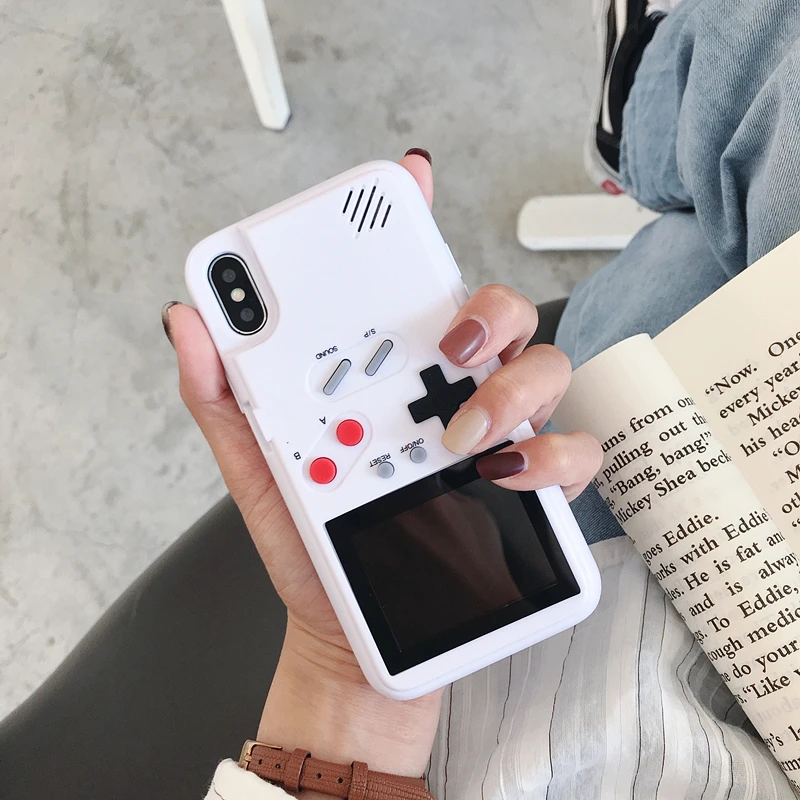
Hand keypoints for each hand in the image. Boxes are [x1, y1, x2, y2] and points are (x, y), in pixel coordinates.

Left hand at [165, 151, 600, 781]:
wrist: (352, 635)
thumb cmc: (310, 551)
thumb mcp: (259, 473)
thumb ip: (226, 399)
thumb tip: (189, 323)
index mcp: (388, 379)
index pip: (407, 288)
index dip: (413, 223)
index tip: (408, 179)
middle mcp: (450, 394)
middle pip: (498, 313)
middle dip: (487, 306)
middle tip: (449, 338)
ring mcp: (497, 437)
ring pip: (547, 368)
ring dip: (515, 386)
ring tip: (461, 433)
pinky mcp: (530, 490)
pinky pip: (571, 452)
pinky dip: (552, 457)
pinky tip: (507, 474)